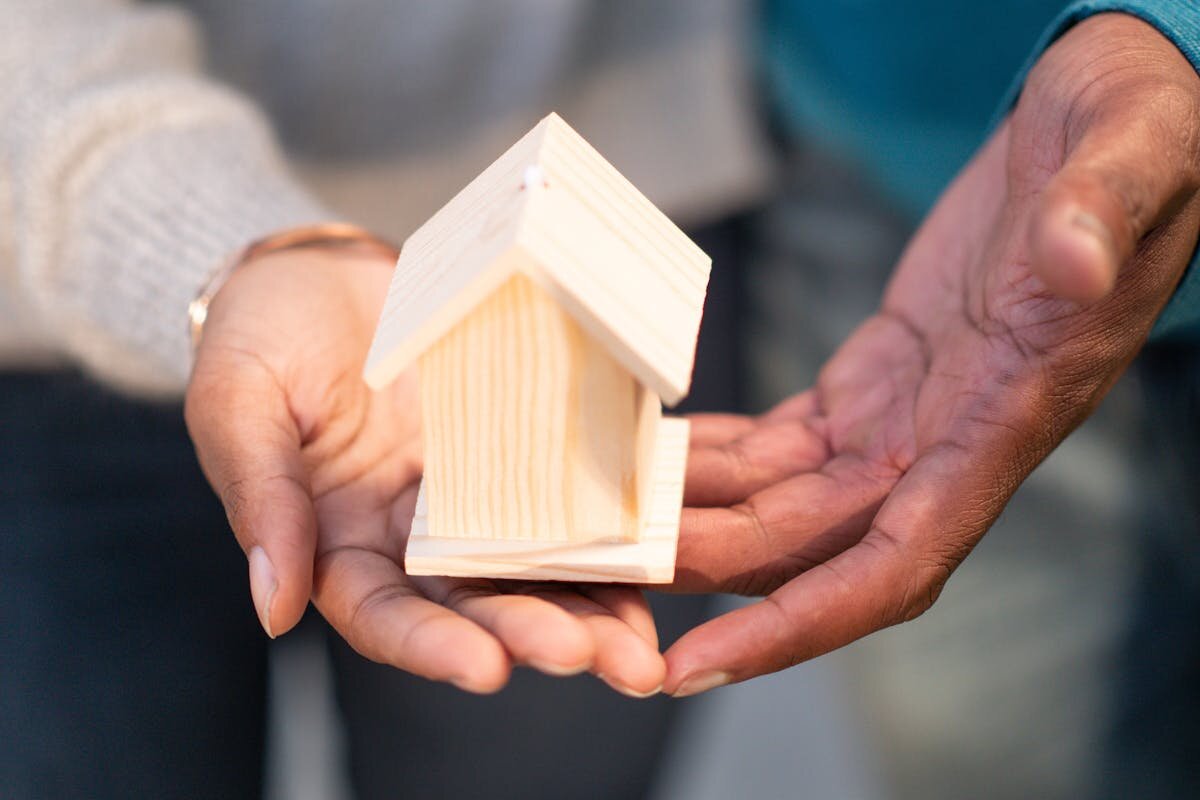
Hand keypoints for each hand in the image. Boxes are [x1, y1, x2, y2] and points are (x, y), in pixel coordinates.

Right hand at [185, 247, 665, 695]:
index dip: (434, 648)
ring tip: (640, 646)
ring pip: (532, 568)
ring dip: (589, 609)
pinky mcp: (517, 451)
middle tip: (598, 657)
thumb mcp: (237, 404)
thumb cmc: (259, 335)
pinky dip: (608, 533)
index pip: (386, 617)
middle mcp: (411, 538)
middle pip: (476, 606)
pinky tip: (652, 556)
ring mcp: (471, 497)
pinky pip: (565, 498)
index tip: (488, 669)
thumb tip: (275, 610)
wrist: (319, 274)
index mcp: (338, 545)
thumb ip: (259, 500)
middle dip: (536, 634)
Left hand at [664, 13, 1199, 695]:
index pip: (892, 567)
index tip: (703, 665)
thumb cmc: (1137, 147)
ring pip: (780, 504)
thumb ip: (1100, 213)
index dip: (797, 625)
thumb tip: (1072, 260)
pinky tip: (649, 455)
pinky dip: (712, 458)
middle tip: (594, 574)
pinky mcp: (871, 381)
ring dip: (691, 520)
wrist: (1106, 130)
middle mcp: (944, 445)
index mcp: (1004, 423)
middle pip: (804, 547)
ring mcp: (901, 419)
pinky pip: (779, 444)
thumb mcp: (1131, 156)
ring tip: (597, 524)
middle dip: (700, 571)